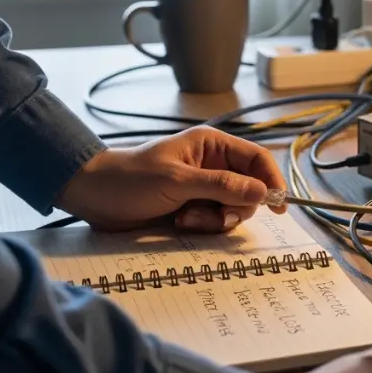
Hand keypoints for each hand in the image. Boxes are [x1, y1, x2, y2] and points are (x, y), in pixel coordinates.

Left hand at [56, 126, 286, 231]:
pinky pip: (212, 221)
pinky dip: (201, 226)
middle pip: (248, 189)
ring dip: (214, 220)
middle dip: (236, 207)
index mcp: (211, 146)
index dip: (271, 180)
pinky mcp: (190, 208)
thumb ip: (222, 186)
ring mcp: (201, 188)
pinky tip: (178, 223)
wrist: (93, 197)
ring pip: (231, 209)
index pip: (256, 159)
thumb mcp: (178, 181)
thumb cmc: (131, 179)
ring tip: (185, 219)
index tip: (279, 205)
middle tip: (217, 217)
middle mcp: (211, 165)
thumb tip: (262, 192)